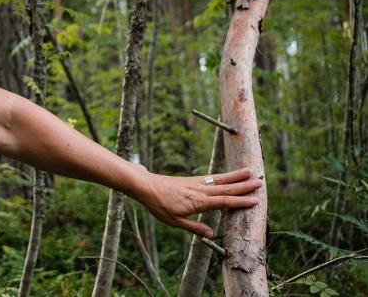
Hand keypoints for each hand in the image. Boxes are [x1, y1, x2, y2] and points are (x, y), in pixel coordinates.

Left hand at [138, 167, 262, 238]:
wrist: (146, 186)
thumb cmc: (159, 205)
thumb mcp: (174, 221)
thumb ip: (194, 227)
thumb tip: (212, 234)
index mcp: (198, 202)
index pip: (224, 201)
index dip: (241, 201)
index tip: (256, 200)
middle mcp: (200, 190)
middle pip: (226, 188)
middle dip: (244, 186)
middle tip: (261, 183)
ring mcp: (197, 183)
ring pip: (220, 180)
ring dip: (236, 176)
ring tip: (250, 172)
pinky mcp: (192, 179)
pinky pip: (211, 177)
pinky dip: (223, 176)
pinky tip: (229, 175)